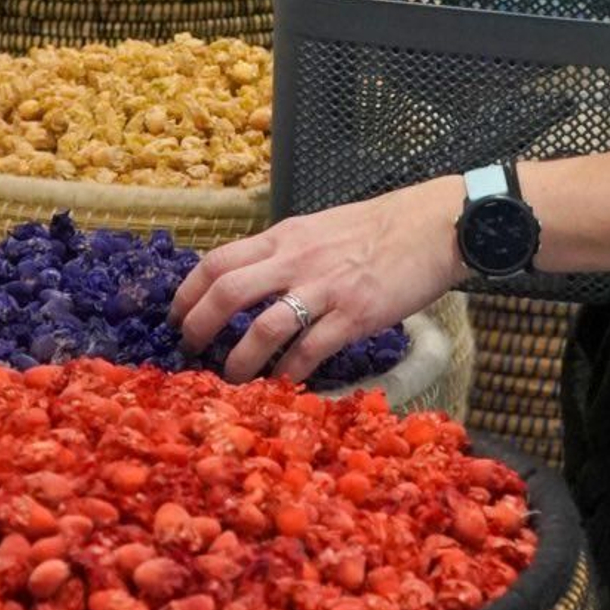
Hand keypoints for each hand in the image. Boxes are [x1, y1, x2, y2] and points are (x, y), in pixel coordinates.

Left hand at [169, 177, 465, 386]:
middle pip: (228, 291)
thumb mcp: (320, 228)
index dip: (187, 293)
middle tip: (191, 351)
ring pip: (264, 328)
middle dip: (198, 326)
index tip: (176, 317)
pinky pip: (311, 350)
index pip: (218, 261)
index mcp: (284, 236)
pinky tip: (285, 385)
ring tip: (231, 379)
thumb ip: (285, 252)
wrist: (433, 225)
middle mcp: (296, 259)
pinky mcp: (355, 315)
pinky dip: (290, 373)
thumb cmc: (378, 227)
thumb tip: (252, 280)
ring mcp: (325, 288)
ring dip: (240, 360)